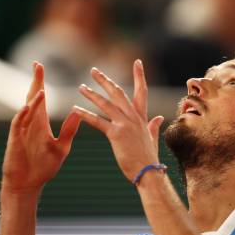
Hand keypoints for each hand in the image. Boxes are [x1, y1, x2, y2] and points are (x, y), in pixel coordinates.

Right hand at [2, 62, 81, 193]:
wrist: (28, 184)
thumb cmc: (43, 167)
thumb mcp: (61, 146)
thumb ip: (69, 129)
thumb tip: (79, 112)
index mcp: (40, 123)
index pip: (40, 98)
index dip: (40, 82)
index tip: (41, 66)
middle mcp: (30, 124)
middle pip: (32, 98)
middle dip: (35, 82)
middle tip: (37, 65)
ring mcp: (22, 132)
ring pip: (26, 110)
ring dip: (33, 100)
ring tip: (40, 88)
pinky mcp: (16, 141)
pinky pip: (18, 125)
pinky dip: (22, 116)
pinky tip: (27, 108)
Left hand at [73, 59, 163, 181]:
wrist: (149, 172)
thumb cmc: (148, 158)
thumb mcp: (152, 139)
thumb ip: (153, 126)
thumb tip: (159, 117)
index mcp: (142, 118)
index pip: (141, 91)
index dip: (139, 76)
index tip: (137, 62)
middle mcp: (134, 118)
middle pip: (118, 92)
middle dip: (105, 80)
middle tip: (93, 71)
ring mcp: (125, 125)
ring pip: (106, 104)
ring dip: (92, 95)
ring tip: (81, 88)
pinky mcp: (116, 134)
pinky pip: (98, 121)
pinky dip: (85, 115)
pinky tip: (75, 110)